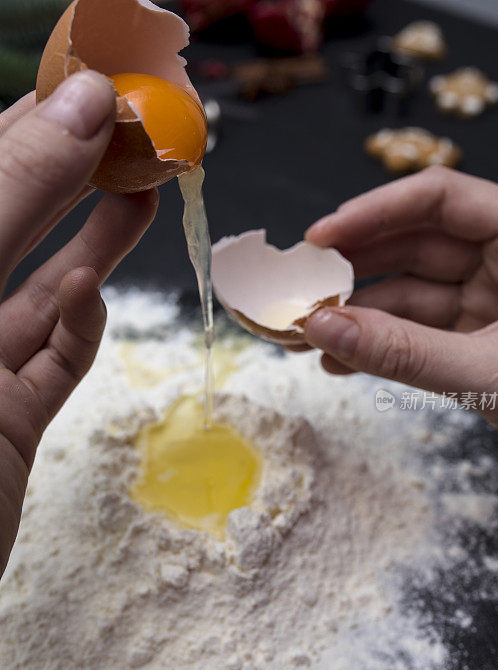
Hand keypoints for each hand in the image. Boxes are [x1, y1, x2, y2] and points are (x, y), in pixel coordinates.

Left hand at [0, 72, 157, 574]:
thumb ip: (12, 194)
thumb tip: (84, 104)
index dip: (41, 118)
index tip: (106, 81)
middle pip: (13, 221)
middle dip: (78, 173)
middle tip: (143, 135)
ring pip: (40, 289)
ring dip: (93, 242)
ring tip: (144, 194)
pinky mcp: (7, 421)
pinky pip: (52, 363)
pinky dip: (79, 327)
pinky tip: (90, 295)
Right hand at [304, 166, 497, 470]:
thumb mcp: (492, 373)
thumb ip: (406, 353)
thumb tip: (326, 326)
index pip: (444, 201)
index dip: (377, 211)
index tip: (322, 236)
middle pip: (417, 246)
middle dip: (356, 269)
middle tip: (303, 287)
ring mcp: (493, 306)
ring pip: (411, 295)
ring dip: (359, 315)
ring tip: (309, 334)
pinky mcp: (478, 345)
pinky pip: (418, 335)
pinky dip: (380, 347)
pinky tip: (341, 359)